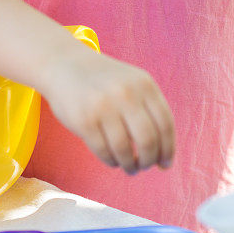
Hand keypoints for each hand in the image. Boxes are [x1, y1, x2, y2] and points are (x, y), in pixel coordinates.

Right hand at [40, 47, 175, 173]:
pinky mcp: (84, 120)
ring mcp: (104, 106)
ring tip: (129, 167)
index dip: (168, 150)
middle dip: (149, 161)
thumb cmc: (104, 82)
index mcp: (144, 85)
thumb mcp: (132, 84)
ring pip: (125, 150)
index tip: (165, 164)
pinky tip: (112, 160)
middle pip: (148, 140)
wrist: (65, 65)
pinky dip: (111, 162)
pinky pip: (104, 151)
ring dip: (130, 165)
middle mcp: (126, 94)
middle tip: (144, 167)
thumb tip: (165, 155)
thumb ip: (149, 111)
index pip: (165, 125)